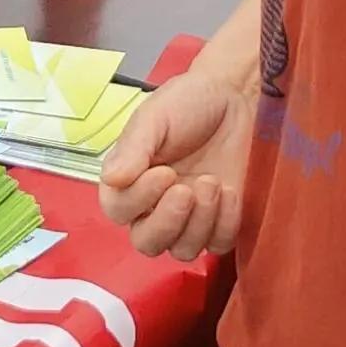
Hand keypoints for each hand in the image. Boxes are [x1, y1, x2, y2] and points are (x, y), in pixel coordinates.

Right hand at [98, 56, 253, 257]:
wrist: (234, 96)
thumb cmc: (188, 102)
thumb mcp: (154, 117)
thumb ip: (132, 148)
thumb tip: (111, 179)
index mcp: (128, 179)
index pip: (118, 210)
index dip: (139, 199)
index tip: (164, 171)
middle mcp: (153, 204)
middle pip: (147, 243)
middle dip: (167, 222)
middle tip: (186, 190)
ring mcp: (189, 217)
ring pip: (183, 250)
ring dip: (199, 223)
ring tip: (212, 183)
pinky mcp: (221, 220)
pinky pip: (218, 244)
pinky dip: (225, 224)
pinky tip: (229, 191)